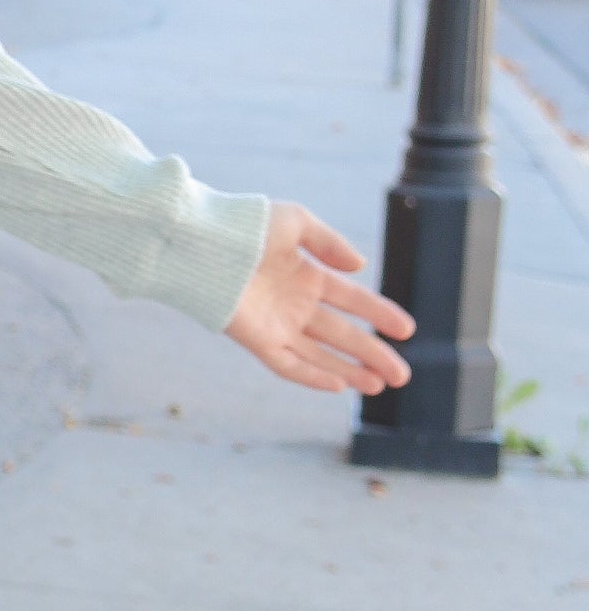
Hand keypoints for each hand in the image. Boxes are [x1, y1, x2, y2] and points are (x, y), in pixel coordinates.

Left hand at [224, 203, 412, 394]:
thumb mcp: (295, 223)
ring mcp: (277, 325)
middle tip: (402, 376)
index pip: (352, 301)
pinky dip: (311, 375)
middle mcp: (295, 305)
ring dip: (349, 371)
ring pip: (320, 355)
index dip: (380, 314)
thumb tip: (359, 266)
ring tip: (379, 387)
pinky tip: (339, 385)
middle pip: (342, 335)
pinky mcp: (257, 340)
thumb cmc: (245, 226)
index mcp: (306, 276)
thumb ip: (329, 243)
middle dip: (372, 354)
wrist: (203, 242)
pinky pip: (288, 364)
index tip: (407, 330)